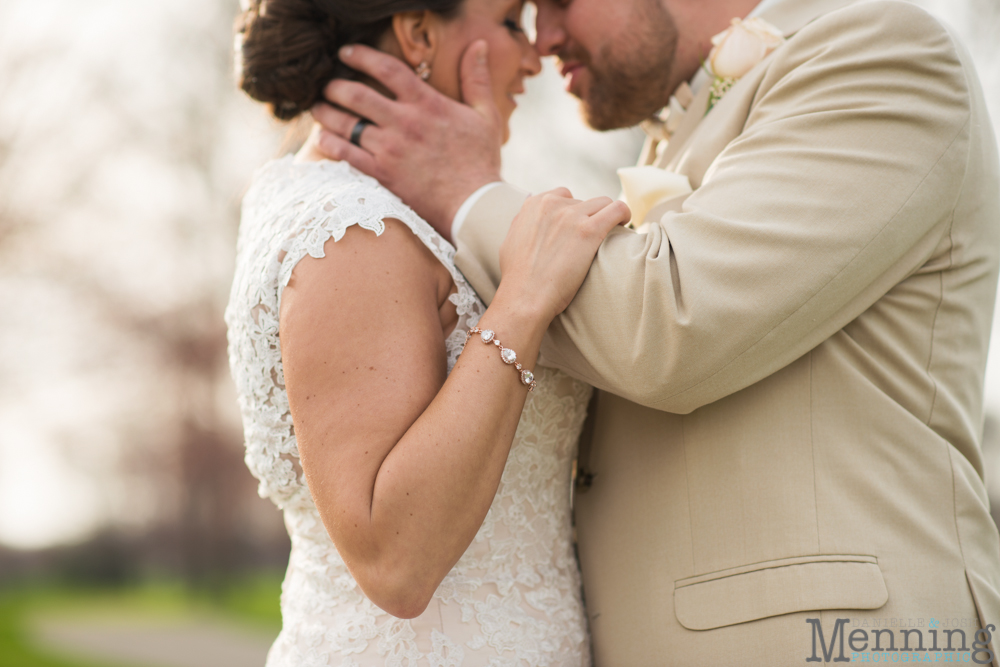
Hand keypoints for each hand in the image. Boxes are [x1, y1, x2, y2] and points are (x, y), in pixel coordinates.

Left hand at [310, 41, 503, 240]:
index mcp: (427, 104)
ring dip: (326, 113)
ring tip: (318, 109)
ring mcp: (390, 150)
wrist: (474, 204)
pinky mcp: (382, 175)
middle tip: (327, 86)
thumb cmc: (481, 161)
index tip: (346, 53)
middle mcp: (404, 123)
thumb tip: (479, 44)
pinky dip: (330, 145)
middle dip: (335, 87)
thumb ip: (477, 78)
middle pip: (356, 94)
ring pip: (347, 124)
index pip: (387, 68)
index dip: (362, 56)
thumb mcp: (486, 115)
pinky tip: (322, 139)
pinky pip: (347, 155)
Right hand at [495, 190, 631, 323]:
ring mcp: (571, 215)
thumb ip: (523, 226)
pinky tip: (624, 225)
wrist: (524, 297)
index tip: (578, 229)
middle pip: (583, 202)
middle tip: (590, 242)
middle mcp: (552, 204)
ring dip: (606, 218)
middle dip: (588, 219)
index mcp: (533, 205)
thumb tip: (531, 225)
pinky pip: (617, 209)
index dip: (573, 213)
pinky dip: (624, 214)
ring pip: (602, 203)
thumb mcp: (510, 242)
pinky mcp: (589, 230)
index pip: (563, 196)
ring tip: (609, 235)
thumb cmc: (517, 280)